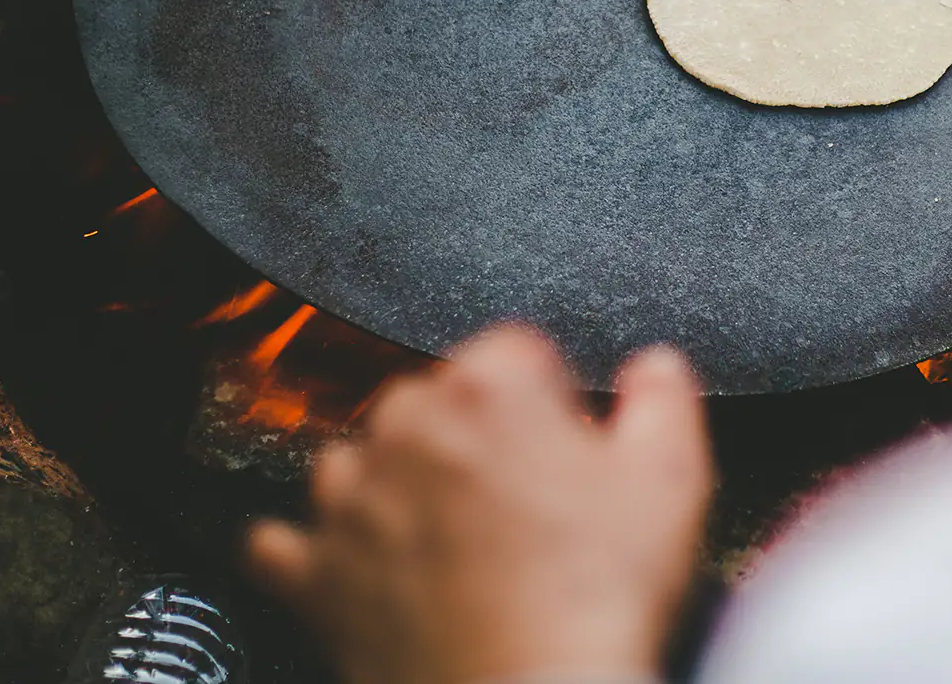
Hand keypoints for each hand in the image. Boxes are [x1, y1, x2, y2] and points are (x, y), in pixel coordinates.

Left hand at [247, 325, 712, 683]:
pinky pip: (281, 543)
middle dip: (476, 437)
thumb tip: (653, 366)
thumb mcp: (670, 479)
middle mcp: (404, 428)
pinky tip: (350, 561)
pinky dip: (311, 549)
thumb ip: (663, 396)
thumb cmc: (596, 602)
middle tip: (526, 502)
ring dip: (394, 483)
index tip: (568, 441)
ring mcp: (349, 503)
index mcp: (487, 387)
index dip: (551, 397)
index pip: (515, 350)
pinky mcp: (315, 576)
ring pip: (358, 459)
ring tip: (452, 535)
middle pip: (435, 398)